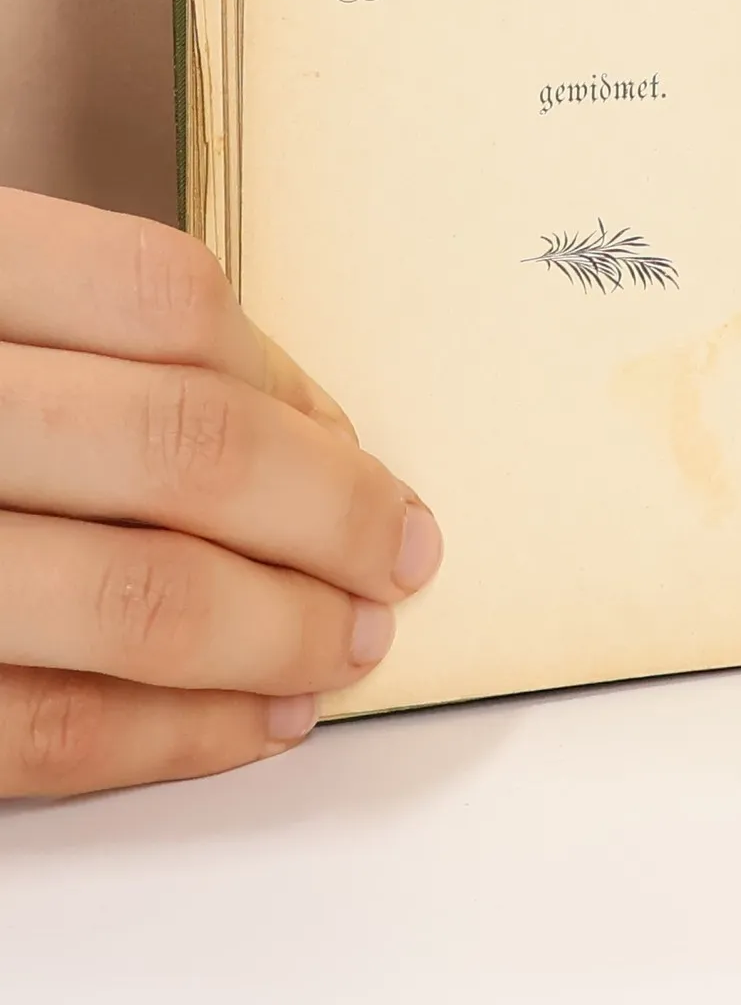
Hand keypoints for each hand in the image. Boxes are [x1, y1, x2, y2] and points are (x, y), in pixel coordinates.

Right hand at [0, 187, 440, 796]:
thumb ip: (81, 327)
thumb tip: (296, 418)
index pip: (167, 301)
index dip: (291, 381)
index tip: (359, 443)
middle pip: (183, 452)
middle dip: (329, 517)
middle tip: (402, 554)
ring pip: (136, 601)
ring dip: (279, 634)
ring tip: (350, 645)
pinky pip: (41, 730)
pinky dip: (173, 737)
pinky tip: (254, 723)